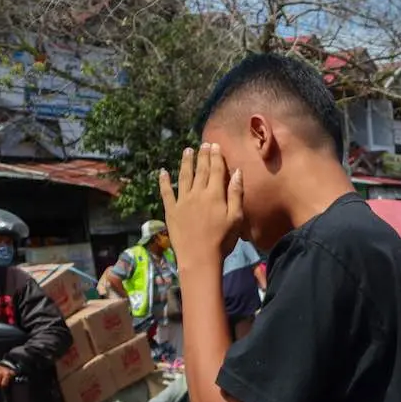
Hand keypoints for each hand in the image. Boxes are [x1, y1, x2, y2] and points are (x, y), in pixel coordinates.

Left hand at [160, 143, 243, 269]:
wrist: (199, 258)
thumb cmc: (223, 240)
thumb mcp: (236, 218)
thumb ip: (236, 194)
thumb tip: (237, 172)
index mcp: (215, 195)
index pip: (216, 170)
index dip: (216, 157)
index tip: (215, 145)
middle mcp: (198, 193)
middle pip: (201, 170)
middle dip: (203, 155)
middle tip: (203, 144)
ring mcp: (182, 201)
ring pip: (184, 176)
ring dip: (186, 162)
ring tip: (187, 150)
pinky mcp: (171, 210)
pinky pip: (166, 192)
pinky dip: (164, 181)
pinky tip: (163, 172)